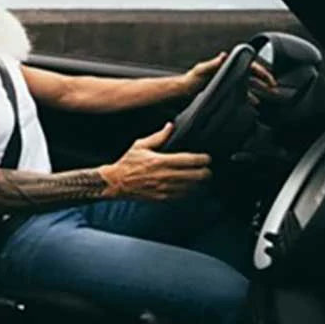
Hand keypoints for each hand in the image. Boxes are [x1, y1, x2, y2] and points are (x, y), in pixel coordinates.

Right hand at [97, 123, 211, 200]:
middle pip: (195, 176)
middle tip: (208, 170)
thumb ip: (158, 136)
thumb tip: (171, 125)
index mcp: (161, 161)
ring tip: (201, 179)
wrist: (116, 183)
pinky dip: (189, 192)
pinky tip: (190, 187)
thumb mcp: (140, 145)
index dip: (203, 159)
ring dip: (199, 183)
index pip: (189, 160)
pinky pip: (182, 196)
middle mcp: (165, 175)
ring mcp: (164, 188)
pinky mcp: (162, 197)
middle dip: (205, 173)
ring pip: (191, 187)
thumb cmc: (128, 162)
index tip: (207, 158)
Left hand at [181, 52, 278, 98]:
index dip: (262, 72)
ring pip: (248, 85)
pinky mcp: (224, 91)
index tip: (270, 79)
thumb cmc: (190, 79)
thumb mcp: (202, 70)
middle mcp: (229, 72)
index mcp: (227, 65)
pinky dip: (249, 99)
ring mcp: (227, 82)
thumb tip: (223, 55)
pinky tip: (253, 104)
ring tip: (268, 97)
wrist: (182, 91)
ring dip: (259, 91)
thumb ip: (214, 63)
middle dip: (264, 82)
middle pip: (252, 76)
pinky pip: (240, 94)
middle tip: (274, 90)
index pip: (249, 66)